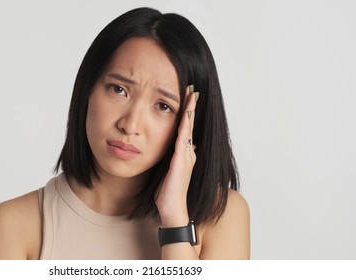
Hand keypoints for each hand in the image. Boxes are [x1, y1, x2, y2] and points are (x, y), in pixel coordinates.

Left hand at [155, 85, 198, 227]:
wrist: (172, 208)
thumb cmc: (168, 191)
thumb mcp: (171, 170)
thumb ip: (177, 157)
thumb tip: (186, 145)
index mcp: (185, 153)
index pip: (186, 128)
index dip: (187, 112)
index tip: (188, 95)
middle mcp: (188, 152)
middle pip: (190, 124)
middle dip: (191, 106)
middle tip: (192, 88)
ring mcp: (186, 157)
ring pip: (188, 129)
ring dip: (189, 111)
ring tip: (191, 95)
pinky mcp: (180, 162)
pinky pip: (182, 140)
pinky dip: (184, 127)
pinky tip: (185, 116)